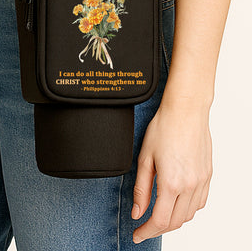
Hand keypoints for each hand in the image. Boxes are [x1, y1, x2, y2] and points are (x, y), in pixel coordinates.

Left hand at [131, 100, 212, 243]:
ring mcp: (201, 181)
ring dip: (173, 220)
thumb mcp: (144, 158)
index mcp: (171, 183)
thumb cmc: (163, 129)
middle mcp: (190, 186)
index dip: (147, 231)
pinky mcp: (208, 175)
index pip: (160, 220)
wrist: (185, 112)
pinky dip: (187, 209)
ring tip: (158, 215)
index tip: (137, 234)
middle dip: (158, 228)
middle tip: (144, 226)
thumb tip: (138, 212)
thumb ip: (141, 189)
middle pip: (176, 222)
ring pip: (189, 215)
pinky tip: (177, 203)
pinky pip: (200, 202)